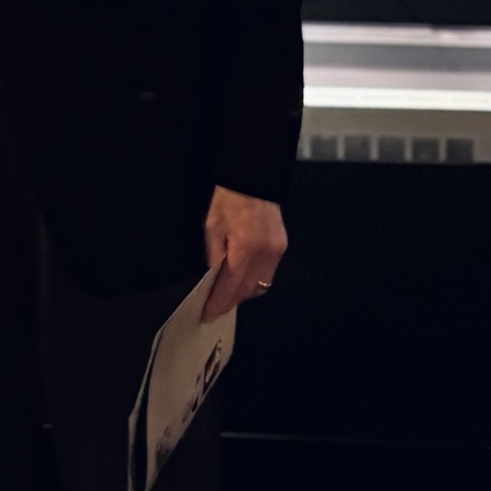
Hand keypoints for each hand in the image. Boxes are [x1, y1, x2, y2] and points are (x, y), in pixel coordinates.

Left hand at [201, 184, 286, 319]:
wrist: (252, 175)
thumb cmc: (227, 197)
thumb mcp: (211, 226)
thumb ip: (213, 255)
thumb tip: (212, 277)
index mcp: (246, 249)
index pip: (231, 286)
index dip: (219, 303)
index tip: (208, 314)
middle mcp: (266, 254)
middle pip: (248, 290)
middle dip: (231, 301)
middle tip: (215, 307)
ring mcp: (277, 250)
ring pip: (261, 284)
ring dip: (244, 292)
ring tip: (226, 294)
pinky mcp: (281, 245)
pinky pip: (268, 272)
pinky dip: (254, 278)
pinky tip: (242, 277)